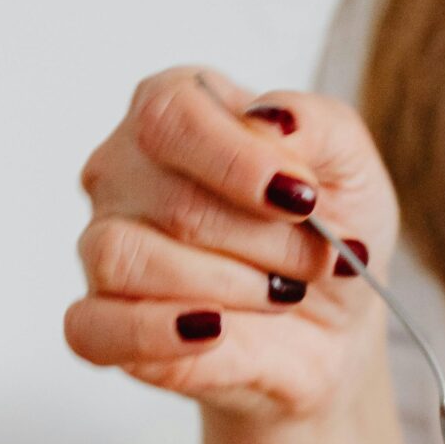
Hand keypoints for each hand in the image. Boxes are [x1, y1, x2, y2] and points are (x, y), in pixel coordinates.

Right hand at [65, 69, 399, 421]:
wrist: (335, 323)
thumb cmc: (330, 229)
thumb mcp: (351, 163)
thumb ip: (317, 125)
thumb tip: (273, 119)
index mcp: (176, 110)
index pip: (170, 115)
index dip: (238, 161)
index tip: (302, 198)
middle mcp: (125, 171)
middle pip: (169, 198)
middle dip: (263, 239)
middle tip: (318, 260)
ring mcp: (105, 246)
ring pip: (125, 258)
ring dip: (226, 285)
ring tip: (282, 295)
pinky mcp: (103, 323)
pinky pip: (93, 327)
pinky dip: (153, 333)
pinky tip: (213, 330)